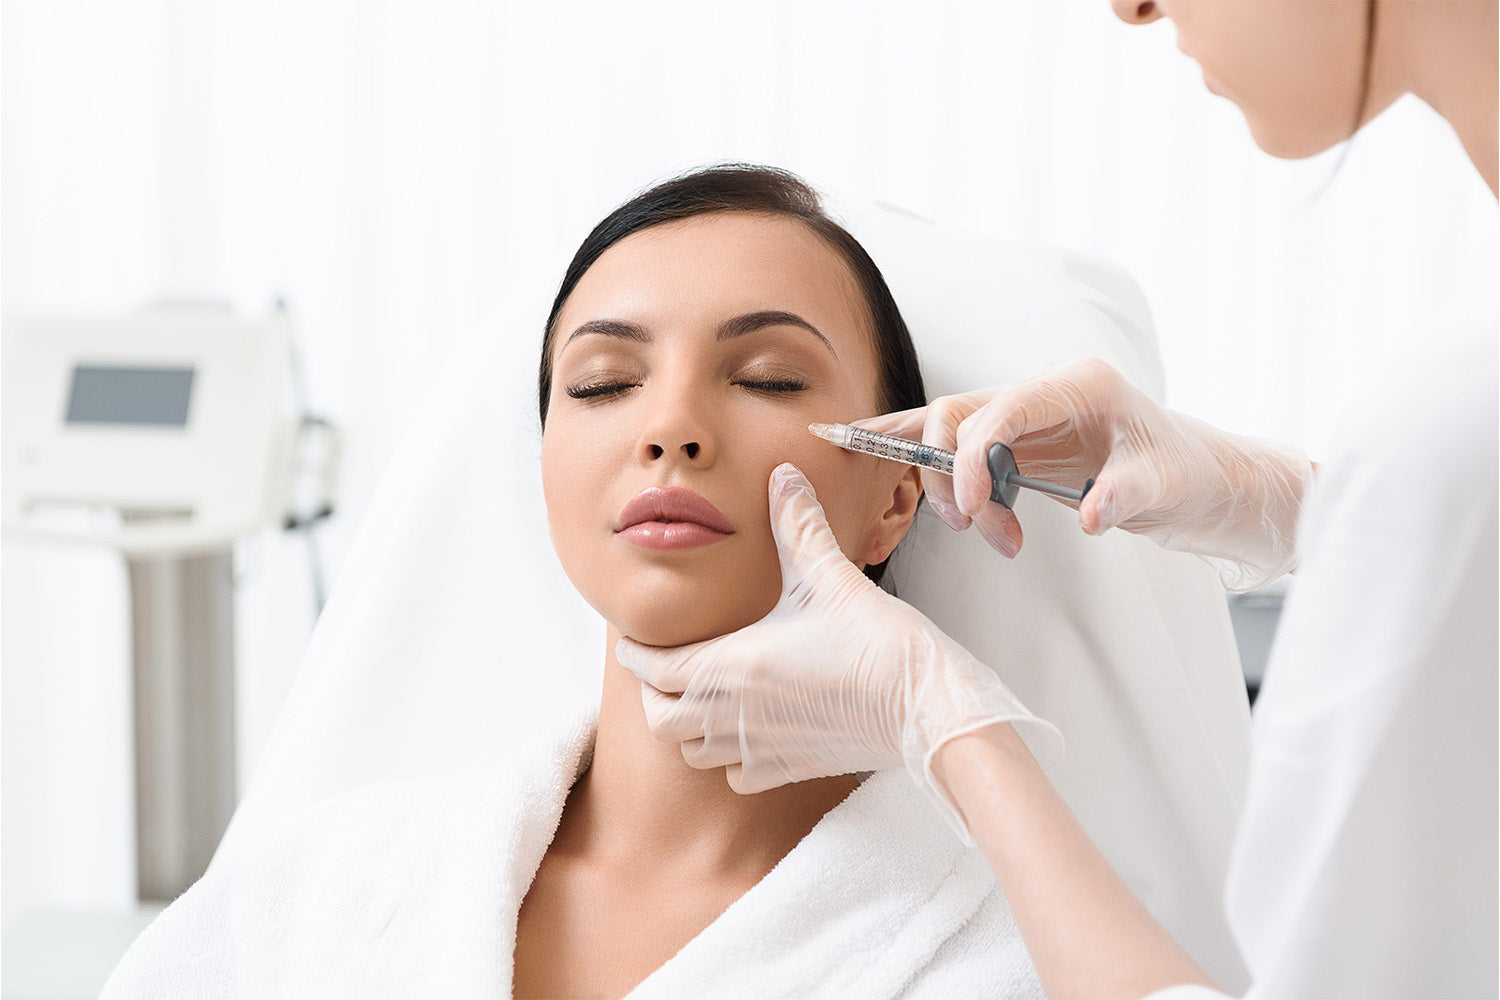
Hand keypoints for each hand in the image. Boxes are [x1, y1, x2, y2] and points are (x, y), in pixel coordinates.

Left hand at [616, 462, 1061, 840]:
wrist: (928, 708)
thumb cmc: (879, 644)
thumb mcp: (831, 576)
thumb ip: (797, 526)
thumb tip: (784, 475)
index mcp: (731, 666)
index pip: (653, 668)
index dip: (635, 652)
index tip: (633, 638)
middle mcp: (734, 715)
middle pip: (660, 719)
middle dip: (654, 694)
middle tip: (663, 668)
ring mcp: (761, 748)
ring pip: (693, 752)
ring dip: (688, 728)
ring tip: (701, 698)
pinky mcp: (791, 770)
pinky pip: (737, 776)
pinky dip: (730, 759)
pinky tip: (749, 731)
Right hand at [854, 357, 1313, 590]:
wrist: (1202, 481)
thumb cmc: (1188, 475)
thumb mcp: (1168, 487)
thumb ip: (1127, 496)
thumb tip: (1092, 516)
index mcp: (1079, 385)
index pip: (1000, 409)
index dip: (969, 457)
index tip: (968, 510)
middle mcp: (1044, 390)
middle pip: (959, 415)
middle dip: (952, 476)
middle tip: (977, 530)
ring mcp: (1026, 413)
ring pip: (950, 432)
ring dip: (951, 488)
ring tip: (993, 536)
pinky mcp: (1016, 441)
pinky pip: (955, 442)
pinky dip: (920, 453)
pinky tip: (869, 446)